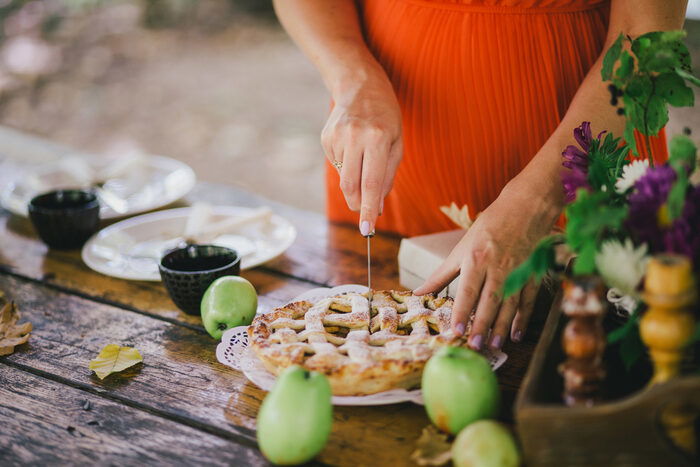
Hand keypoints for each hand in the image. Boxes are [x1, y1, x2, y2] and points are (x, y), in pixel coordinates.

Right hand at [322, 70, 402, 234]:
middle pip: (351, 186)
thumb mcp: (397, 143)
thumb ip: (388, 176)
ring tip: (364, 158)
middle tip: (364, 210)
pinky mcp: (325, 138)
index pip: (372, 183)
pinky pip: (337, 165)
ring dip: (355, 180)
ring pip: (344, 178)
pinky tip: (353, 148)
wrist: (359, 85)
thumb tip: (377, 207)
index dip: (369, 209)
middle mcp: (355, 137)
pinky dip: (347, 165)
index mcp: (378, 138)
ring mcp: (336, 137)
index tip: (367, 230)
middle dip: (358, 204)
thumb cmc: (386, 116)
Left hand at [413, 179, 559, 349]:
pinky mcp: (533, 273)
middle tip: (476, 346)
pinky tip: (516, 333)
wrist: (525, 208)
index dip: (462, 312)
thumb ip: (441, 274)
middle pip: (489, 301)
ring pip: (510, 304)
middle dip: (482, 325)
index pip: (468, 291)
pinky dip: (522, 318)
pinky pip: (528, 300)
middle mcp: (498, 267)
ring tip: (494, 345)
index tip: (456, 331)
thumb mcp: (461, 248)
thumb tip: (418, 292)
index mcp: (476, 259)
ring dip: (502, 326)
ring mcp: (518, 271)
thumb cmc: (489, 227)